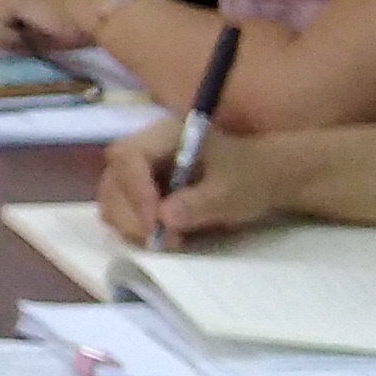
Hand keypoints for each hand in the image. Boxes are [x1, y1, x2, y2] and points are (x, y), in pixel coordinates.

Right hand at [100, 122, 289, 246]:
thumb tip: (165, 217)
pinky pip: (121, 209)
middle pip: (112, 179)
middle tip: (160, 239)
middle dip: (130, 213)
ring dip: (130, 223)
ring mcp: (139, 170)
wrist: (264, 179)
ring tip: (166, 240)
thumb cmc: (251, 176)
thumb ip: (200, 201)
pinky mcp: (140, 189)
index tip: (156, 222)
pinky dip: (134, 227)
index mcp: (165, 134)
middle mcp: (144, 148)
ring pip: (111, 197)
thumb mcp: (234, 189)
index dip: (135, 190)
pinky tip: (162, 236)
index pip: (129, 156)